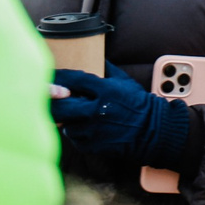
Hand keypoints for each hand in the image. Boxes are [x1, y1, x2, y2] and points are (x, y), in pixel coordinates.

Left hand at [50, 67, 195, 173]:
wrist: (154, 131)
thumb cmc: (140, 105)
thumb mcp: (125, 82)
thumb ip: (108, 70)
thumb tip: (98, 59)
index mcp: (106, 91)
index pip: (74, 79)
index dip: (59, 77)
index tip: (50, 76)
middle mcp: (97, 110)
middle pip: (61, 105)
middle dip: (55, 103)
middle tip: (53, 101)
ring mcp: (95, 129)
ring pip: (66, 124)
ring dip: (69, 121)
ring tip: (77, 118)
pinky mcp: (95, 145)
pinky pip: (75, 139)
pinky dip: (77, 134)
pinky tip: (86, 129)